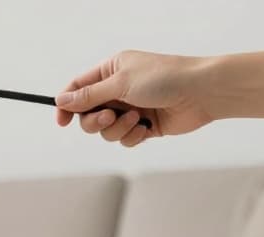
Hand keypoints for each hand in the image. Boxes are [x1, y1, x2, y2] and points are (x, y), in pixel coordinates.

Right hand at [55, 50, 214, 146]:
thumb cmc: (165, 78)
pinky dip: (132, 136)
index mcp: (111, 71)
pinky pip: (124, 139)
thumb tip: (61, 100)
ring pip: (105, 130)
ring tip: (136, 119)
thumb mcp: (120, 83)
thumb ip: (88, 95)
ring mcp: (130, 108)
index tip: (62, 121)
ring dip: (117, 129)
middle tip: (108, 117)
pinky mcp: (143, 126)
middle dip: (95, 121)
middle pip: (88, 114)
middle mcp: (118, 90)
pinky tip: (146, 128)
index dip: (66, 105)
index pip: (78, 88)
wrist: (202, 92)